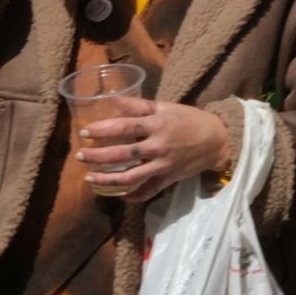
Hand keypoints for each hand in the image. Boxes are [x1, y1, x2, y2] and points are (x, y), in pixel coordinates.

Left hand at [73, 99, 234, 202]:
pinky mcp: (168, 179)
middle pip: (122, 154)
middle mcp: (158, 146)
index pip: (125, 127)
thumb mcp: (164, 107)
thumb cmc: (187, 119)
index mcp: (156, 124)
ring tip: (89, 178)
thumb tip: (111, 98)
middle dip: (98, 156)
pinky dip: (132, 195)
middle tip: (79, 156)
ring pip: (131, 177)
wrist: (216, 140)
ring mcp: (162, 165)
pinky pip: (148, 191)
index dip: (102, 130)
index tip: (84, 132)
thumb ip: (137, 105)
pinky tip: (118, 195)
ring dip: (108, 179)